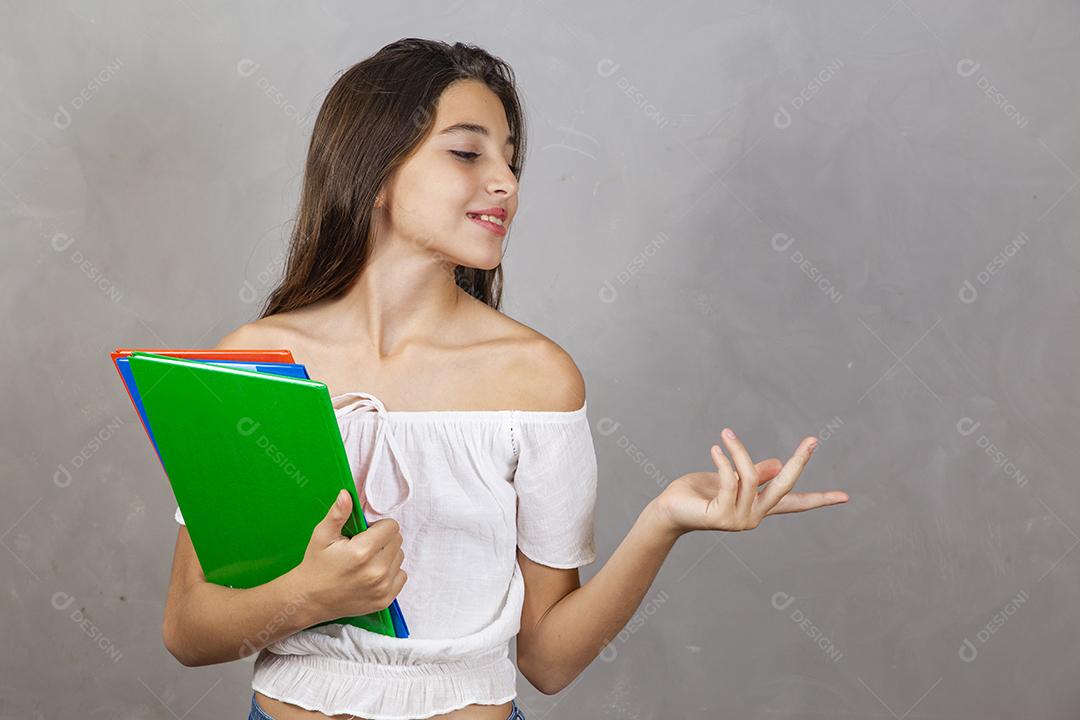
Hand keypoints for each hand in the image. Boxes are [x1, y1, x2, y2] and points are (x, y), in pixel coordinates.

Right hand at [293, 489, 406, 622]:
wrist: (309, 599)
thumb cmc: (316, 565)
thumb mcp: (322, 536)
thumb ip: (338, 514)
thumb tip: (346, 494)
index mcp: (362, 552)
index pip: (391, 527)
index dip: (378, 526)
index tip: (365, 532)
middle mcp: (376, 571)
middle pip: (397, 541)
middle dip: (383, 539)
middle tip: (363, 546)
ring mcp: (381, 588)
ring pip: (400, 557)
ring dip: (387, 555)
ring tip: (366, 560)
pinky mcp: (385, 600)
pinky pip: (402, 576)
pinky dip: (391, 572)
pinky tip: (372, 573)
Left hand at [653, 429, 847, 534]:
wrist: (669, 509)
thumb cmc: (697, 493)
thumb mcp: (729, 477)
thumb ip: (754, 474)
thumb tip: (779, 465)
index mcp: (758, 506)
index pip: (795, 503)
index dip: (820, 499)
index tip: (846, 497)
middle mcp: (753, 516)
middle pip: (785, 487)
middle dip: (800, 462)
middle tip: (814, 439)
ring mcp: (738, 519)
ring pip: (749, 476)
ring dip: (738, 451)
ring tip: (726, 435)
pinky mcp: (721, 516)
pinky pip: (730, 479)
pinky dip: (724, 460)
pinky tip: (716, 449)